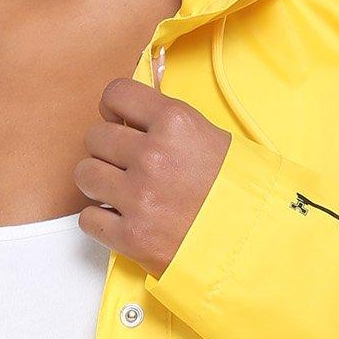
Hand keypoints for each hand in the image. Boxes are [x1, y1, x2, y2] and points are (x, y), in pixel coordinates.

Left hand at [75, 78, 230, 276]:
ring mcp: (139, 197)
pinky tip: (121, 219)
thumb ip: (168, 123)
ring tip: (120, 192)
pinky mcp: (131, 237)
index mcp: (175, 123)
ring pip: (84, 175)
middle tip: (123, 164)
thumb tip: (130, 115)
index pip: (115, 94)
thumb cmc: (236, 193)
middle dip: (106, 150)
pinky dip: (100, 220)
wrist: (254, 243)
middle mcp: (153, 156)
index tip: (118, 122)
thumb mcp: (211, 138)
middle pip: (95, 137)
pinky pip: (88, 218)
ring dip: (98, 182)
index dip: (112, 109)